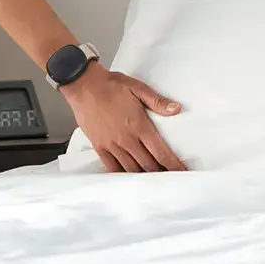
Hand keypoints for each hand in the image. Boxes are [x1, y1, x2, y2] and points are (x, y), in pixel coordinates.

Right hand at [62, 66, 186, 172]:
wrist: (84, 85)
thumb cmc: (110, 85)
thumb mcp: (138, 88)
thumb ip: (157, 101)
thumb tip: (176, 109)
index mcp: (139, 125)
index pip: (161, 152)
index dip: (173, 164)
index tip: (181, 171)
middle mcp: (127, 139)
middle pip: (148, 165)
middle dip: (161, 172)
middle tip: (169, 176)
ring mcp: (112, 145)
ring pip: (132, 169)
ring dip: (143, 175)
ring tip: (153, 178)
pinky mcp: (99, 146)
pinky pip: (112, 167)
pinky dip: (123, 174)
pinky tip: (129, 176)